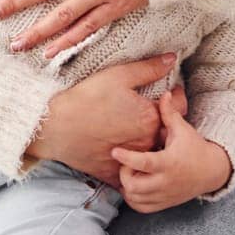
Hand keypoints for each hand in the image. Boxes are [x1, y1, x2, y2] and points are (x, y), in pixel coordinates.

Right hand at [29, 55, 175, 183]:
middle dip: (164, 121)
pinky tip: (121, 149)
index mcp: (151, 118)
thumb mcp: (118, 75)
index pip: (178, 107)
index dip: (175, 97)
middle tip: (149, 110)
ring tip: (135, 129)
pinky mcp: (116, 175)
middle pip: (167, 132)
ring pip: (151, 153)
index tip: (168, 91)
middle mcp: (147, 144)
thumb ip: (149, 68)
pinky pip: (131, 172)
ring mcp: (132, 162)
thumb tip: (172, 59)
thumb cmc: (87, 98)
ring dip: (150, 143)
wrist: (56, 127)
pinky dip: (132, 164)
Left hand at [112, 91, 232, 211]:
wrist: (211, 172)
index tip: (115, 150)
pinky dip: (132, 198)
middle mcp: (165, 182)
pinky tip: (133, 184)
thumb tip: (165, 93)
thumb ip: (169, 113)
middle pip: (134, 186)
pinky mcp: (163, 204)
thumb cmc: (194, 147)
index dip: (127, 157)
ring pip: (135, 199)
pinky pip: (141, 207)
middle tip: (125, 162)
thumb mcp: (182, 129)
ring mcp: (164, 196)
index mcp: (169, 163)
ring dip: (126, 186)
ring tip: (129, 172)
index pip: (144, 163)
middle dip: (124, 174)